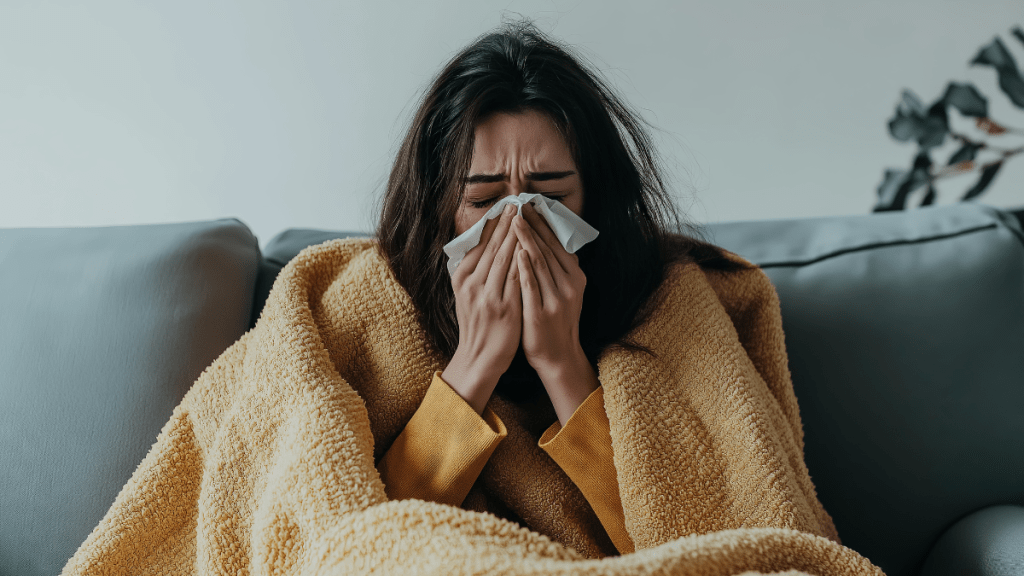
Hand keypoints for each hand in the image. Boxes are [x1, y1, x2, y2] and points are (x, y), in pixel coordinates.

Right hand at [442, 204, 522, 414]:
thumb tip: (483, 242)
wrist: (479, 357)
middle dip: (507, 223)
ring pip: (506, 259)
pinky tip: (533, 247)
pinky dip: (525, 261)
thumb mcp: (466, 293)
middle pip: (493, 247)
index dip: (494, 224)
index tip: (505, 206)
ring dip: (517, 236)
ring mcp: (488, 296)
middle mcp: (472, 284)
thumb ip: (474, 270)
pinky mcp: (504, 308)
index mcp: (461, 278)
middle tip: (518, 202)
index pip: (480, 244)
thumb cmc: (477, 323)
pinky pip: (517, 278)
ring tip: (527, 217)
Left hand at [513, 203, 598, 424]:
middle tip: (519, 205)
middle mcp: (569, 285)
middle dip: (532, 225)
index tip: (529, 205)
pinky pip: (531, 285)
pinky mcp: (541, 313)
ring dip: (526, 239)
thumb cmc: (553, 321)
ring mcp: (556, 299)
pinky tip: (516, 252)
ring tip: (514, 220)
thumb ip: (554, 268)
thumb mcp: (562, 291)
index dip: (543, 223)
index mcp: (575, 277)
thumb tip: (542, 239)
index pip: (557, 243)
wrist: (557, 357)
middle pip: (548, 249)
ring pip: (540, 263)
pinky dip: (524, 267)